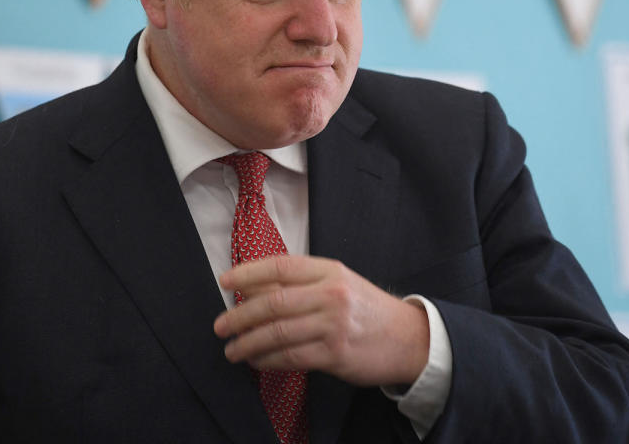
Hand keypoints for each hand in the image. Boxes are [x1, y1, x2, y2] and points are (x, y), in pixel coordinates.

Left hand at [213, 255, 428, 386]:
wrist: (408, 338)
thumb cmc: (367, 309)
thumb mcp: (338, 283)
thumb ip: (301, 284)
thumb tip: (253, 288)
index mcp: (329, 271)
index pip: (280, 267)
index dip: (248, 273)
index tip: (225, 281)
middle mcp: (331, 294)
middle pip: (273, 302)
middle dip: (240, 315)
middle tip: (220, 325)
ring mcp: (333, 325)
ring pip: (278, 332)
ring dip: (248, 342)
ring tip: (231, 349)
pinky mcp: (335, 354)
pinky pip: (291, 357)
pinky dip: (267, 360)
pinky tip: (256, 361)